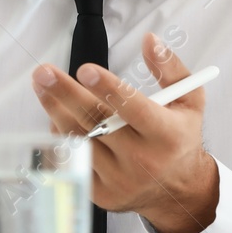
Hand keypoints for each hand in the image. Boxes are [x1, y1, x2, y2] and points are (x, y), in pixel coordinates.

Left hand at [31, 32, 219, 232]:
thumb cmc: (179, 139)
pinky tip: (55, 116)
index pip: (133, 109)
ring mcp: (118, 179)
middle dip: (66, 94)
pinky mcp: (99, 192)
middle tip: (43, 73)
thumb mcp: (189, 101)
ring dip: (56, 110)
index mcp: (167, 135)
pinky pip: (72, 159)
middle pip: (97, 122)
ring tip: (42, 86)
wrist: (176, 191)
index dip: (108, 88)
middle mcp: (142, 160)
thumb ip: (170, 68)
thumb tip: (150, 40)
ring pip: (79, 139)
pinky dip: (60, 135)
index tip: (84, 70)